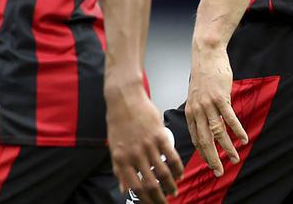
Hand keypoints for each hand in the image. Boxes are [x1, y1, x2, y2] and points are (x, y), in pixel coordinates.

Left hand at [106, 85, 182, 203]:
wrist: (124, 99)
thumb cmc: (117, 122)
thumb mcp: (113, 147)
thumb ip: (118, 169)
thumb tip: (123, 189)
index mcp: (121, 159)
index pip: (134, 188)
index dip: (145, 200)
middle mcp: (134, 154)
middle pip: (151, 184)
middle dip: (160, 199)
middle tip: (166, 203)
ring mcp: (148, 145)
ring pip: (164, 173)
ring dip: (171, 186)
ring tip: (174, 191)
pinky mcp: (160, 136)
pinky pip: (172, 157)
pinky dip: (178, 169)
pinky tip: (179, 175)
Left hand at [185, 45, 247, 176]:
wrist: (206, 55)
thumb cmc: (203, 76)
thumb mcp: (196, 96)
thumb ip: (200, 111)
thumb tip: (207, 125)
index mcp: (190, 111)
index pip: (195, 138)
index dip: (203, 153)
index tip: (210, 164)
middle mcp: (197, 110)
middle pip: (204, 140)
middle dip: (212, 158)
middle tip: (219, 172)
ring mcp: (208, 104)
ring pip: (217, 132)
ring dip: (227, 148)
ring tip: (235, 158)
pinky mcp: (220, 97)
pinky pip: (229, 118)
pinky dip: (237, 131)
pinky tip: (243, 139)